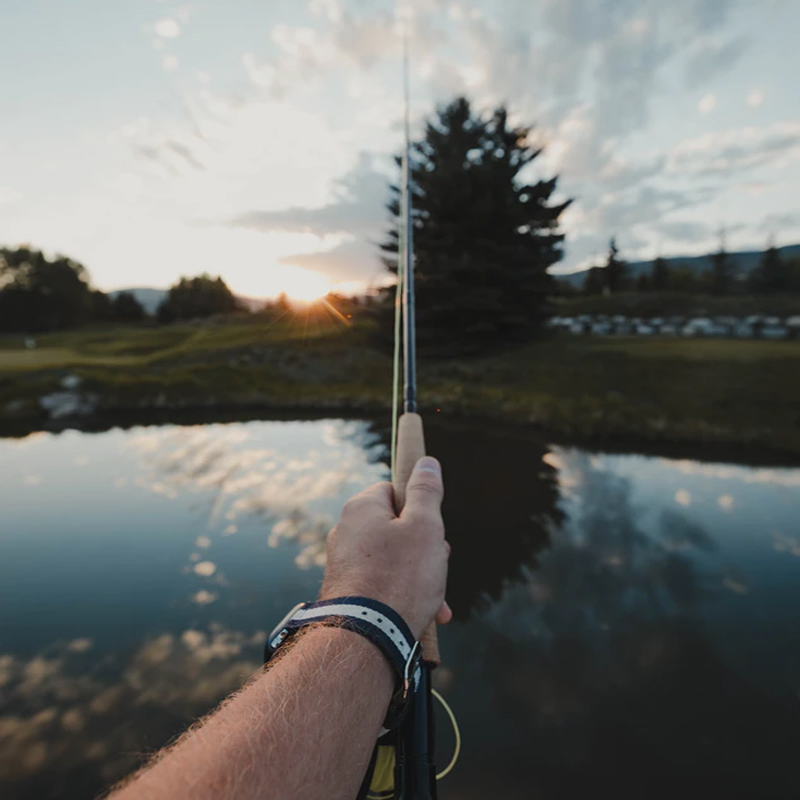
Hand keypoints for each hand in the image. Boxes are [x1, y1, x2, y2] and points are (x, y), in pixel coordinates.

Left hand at [320, 457, 451, 638]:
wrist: (365, 636)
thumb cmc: (399, 576)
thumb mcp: (425, 526)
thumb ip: (426, 491)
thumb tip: (426, 462)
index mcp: (362, 508)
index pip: (394, 491)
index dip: (420, 509)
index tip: (433, 531)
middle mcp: (346, 531)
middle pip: (396, 528)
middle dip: (424, 549)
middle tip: (438, 567)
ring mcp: (344, 563)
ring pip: (393, 560)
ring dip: (419, 577)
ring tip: (436, 603)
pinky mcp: (346, 590)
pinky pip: (381, 584)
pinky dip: (402, 595)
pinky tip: (423, 616)